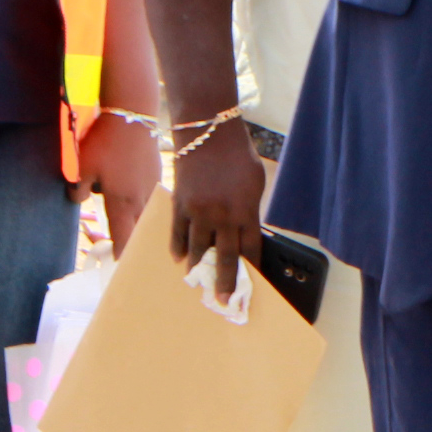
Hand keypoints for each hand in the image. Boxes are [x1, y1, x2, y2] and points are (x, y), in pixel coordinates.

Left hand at [88, 114, 159, 259]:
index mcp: (122, 202)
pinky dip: (145, 205)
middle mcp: (141, 199)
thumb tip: (78, 200)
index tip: (119, 269)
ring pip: (147, 215)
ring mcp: (152, 186)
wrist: (133, 114)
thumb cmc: (105, 141)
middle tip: (128, 257)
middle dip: (133, 244)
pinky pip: (151, 199)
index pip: (123, 238)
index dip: (121, 256)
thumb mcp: (82, 166)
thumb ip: (78, 189)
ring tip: (134, 232)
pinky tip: (137, 201)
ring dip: (140, 224)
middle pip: (139, 232)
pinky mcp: (157, 174)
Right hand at [167, 120, 264, 298]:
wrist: (207, 131)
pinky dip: (177, 247)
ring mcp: (199, 211)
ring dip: (197, 269)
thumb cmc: (236, 154)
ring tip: (197, 284)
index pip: (249, 249)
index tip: (247, 284)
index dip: (249, 269)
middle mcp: (223, 216)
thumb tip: (245, 231)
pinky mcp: (180, 204)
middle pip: (224, 257)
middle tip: (221, 300)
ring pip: (196, 249)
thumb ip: (249, 209)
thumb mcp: (254, 182)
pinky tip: (178, 258)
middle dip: (223, 281)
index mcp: (246, 211)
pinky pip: (177, 232)